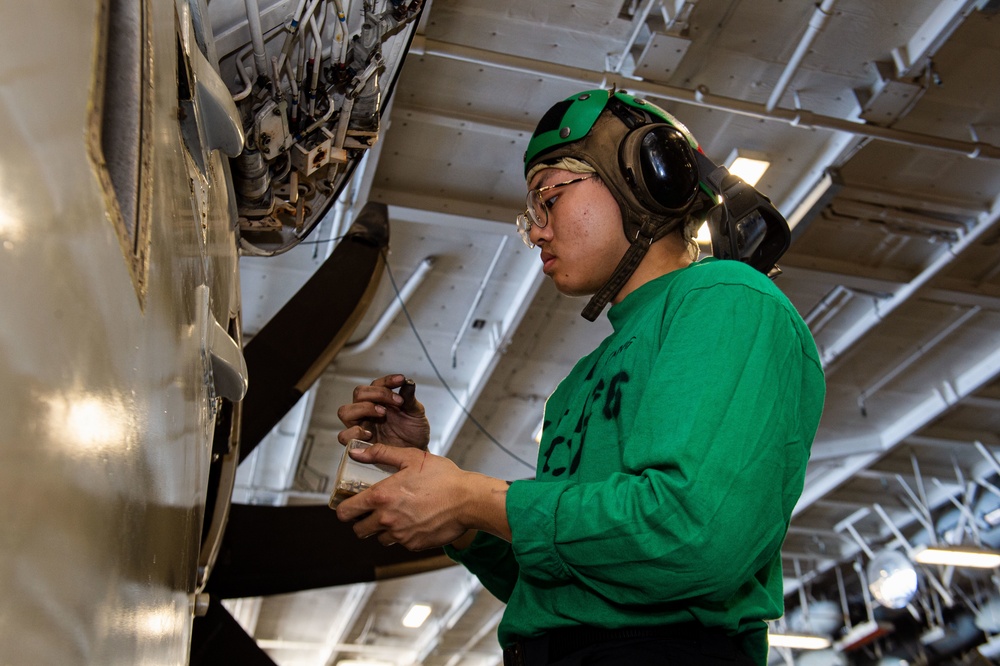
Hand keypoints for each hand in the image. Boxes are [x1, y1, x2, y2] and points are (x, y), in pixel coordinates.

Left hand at [334, 444, 510, 549]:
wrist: (468, 500)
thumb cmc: (441, 476)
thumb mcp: (411, 457)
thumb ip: (380, 454)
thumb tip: (356, 453)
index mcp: (381, 497)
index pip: (346, 512)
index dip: (344, 509)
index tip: (349, 506)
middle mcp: (386, 519)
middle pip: (359, 530)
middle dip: (362, 521)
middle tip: (373, 511)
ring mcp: (400, 535)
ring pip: (379, 538)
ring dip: (383, 529)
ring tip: (398, 514)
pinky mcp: (413, 545)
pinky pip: (400, 542)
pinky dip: (403, 534)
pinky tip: (416, 520)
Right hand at [337, 374, 429, 448]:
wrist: (415, 453)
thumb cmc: (414, 433)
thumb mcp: (416, 414)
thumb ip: (410, 399)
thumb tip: (408, 382)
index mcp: (380, 400)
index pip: (376, 384)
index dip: (387, 381)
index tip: (401, 380)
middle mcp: (367, 411)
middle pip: (358, 393)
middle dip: (377, 394)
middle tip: (397, 402)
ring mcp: (361, 426)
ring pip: (346, 411)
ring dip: (363, 409)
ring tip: (382, 414)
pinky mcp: (357, 443)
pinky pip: (344, 435)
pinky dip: (354, 432)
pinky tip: (371, 434)